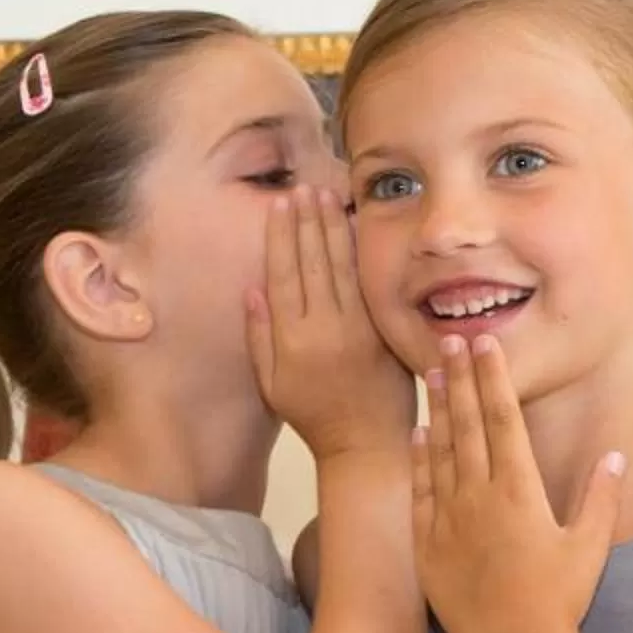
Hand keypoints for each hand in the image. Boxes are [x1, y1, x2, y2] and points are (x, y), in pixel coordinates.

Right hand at [248, 186, 411, 461]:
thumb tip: (251, 290)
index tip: (279, 206)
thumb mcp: (273, 386)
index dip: (280, 237)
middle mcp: (321, 328)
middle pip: (311, 262)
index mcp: (290, 340)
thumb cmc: (315, 418)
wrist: (366, 444)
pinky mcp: (381, 330)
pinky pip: (366, 283)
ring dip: (331, 227)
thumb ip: (260, 338)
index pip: (282, 275)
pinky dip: (359, 252)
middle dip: (306, 221)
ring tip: (325, 196)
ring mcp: (355, 327)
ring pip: (339, 266)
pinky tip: (356, 226)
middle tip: (304, 188)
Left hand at [411, 335, 623, 632]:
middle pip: (468, 424)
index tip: (486, 344)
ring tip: (432, 374)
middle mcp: (480, 496)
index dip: (494, 378)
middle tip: (450, 340)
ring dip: (437, 410)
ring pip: (440, 451)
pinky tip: (417, 434)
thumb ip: (602, 496)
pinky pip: (420, 492)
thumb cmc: (559, 602)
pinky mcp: (427, 544)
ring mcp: (449, 519)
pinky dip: (418, 460)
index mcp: (521, 491)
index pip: (504, 419)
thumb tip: (616, 455)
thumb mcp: (589, 546)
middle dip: (461, 379)